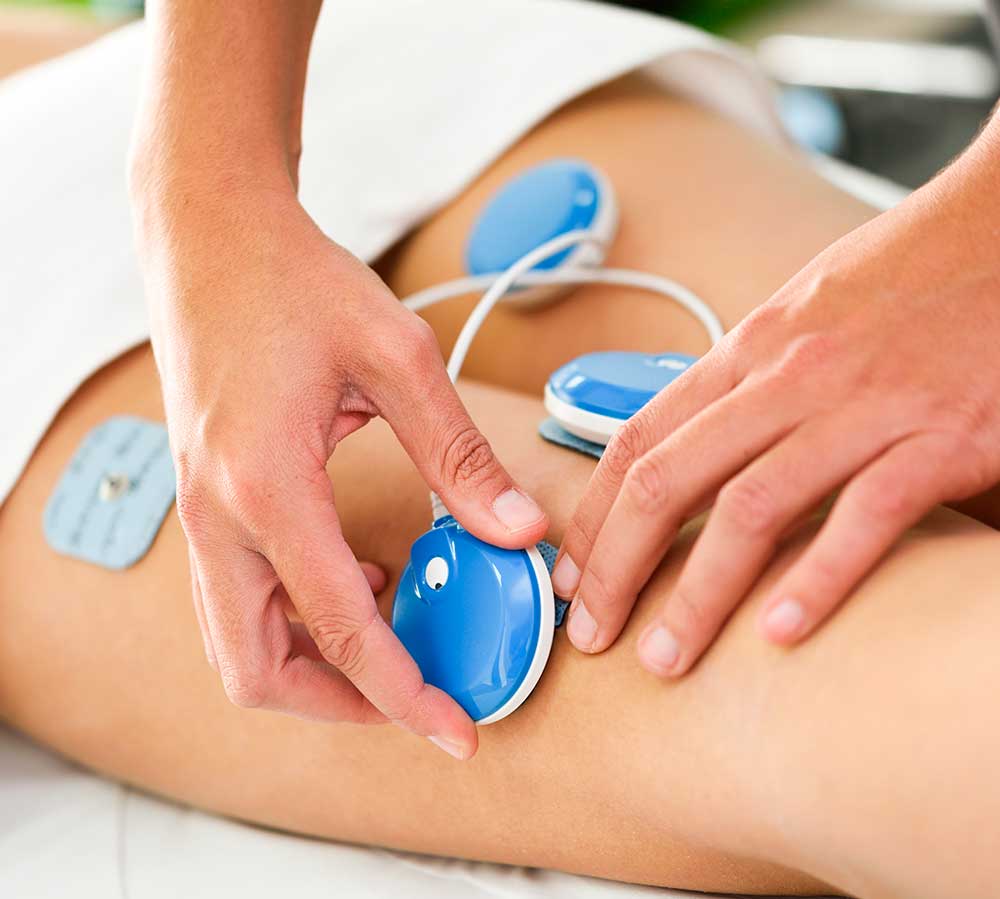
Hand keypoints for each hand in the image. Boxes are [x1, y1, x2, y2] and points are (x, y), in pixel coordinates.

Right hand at [134, 180, 546, 757]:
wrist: (211, 236)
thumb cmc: (295, 281)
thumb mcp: (396, 358)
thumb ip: (459, 456)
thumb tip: (519, 532)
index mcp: (266, 486)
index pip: (341, 629)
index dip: (404, 695)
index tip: (457, 733)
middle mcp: (218, 516)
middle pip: (260, 671)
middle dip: (341, 704)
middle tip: (418, 698)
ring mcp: (200, 511)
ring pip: (238, 642)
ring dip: (313, 666)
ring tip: (395, 641)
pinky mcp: (205, 498)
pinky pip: (239, 596)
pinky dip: (295, 616)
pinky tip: (359, 578)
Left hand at [551, 127, 999, 674]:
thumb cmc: (903, 272)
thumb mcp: (800, 313)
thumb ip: (746, 381)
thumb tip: (698, 448)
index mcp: (748, 348)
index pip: (638, 439)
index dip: (592, 515)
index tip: (569, 572)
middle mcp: (789, 376)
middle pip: (668, 481)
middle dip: (616, 568)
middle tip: (591, 634)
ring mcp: (863, 405)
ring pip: (751, 509)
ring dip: (697, 594)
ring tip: (665, 659)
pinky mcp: (943, 434)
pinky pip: (865, 516)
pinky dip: (819, 578)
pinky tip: (780, 632)